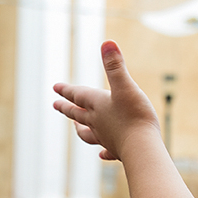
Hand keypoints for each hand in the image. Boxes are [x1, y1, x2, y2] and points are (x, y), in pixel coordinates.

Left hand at [53, 40, 159, 161]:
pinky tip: (101, 154)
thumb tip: (107, 43)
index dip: (66, 89)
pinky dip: (103, 151)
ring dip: (80, 128)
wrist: (142, 148)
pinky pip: (106, 151)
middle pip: (77, 114)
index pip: (78, 95)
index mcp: (98, 105)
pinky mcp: (117, 150)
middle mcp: (98, 122)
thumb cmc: (135, 116)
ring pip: (87, 133)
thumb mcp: (126, 86)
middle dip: (67, 108)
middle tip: (55, 105)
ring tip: (75, 127)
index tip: (55, 87)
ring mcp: (106, 137)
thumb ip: (116, 66)